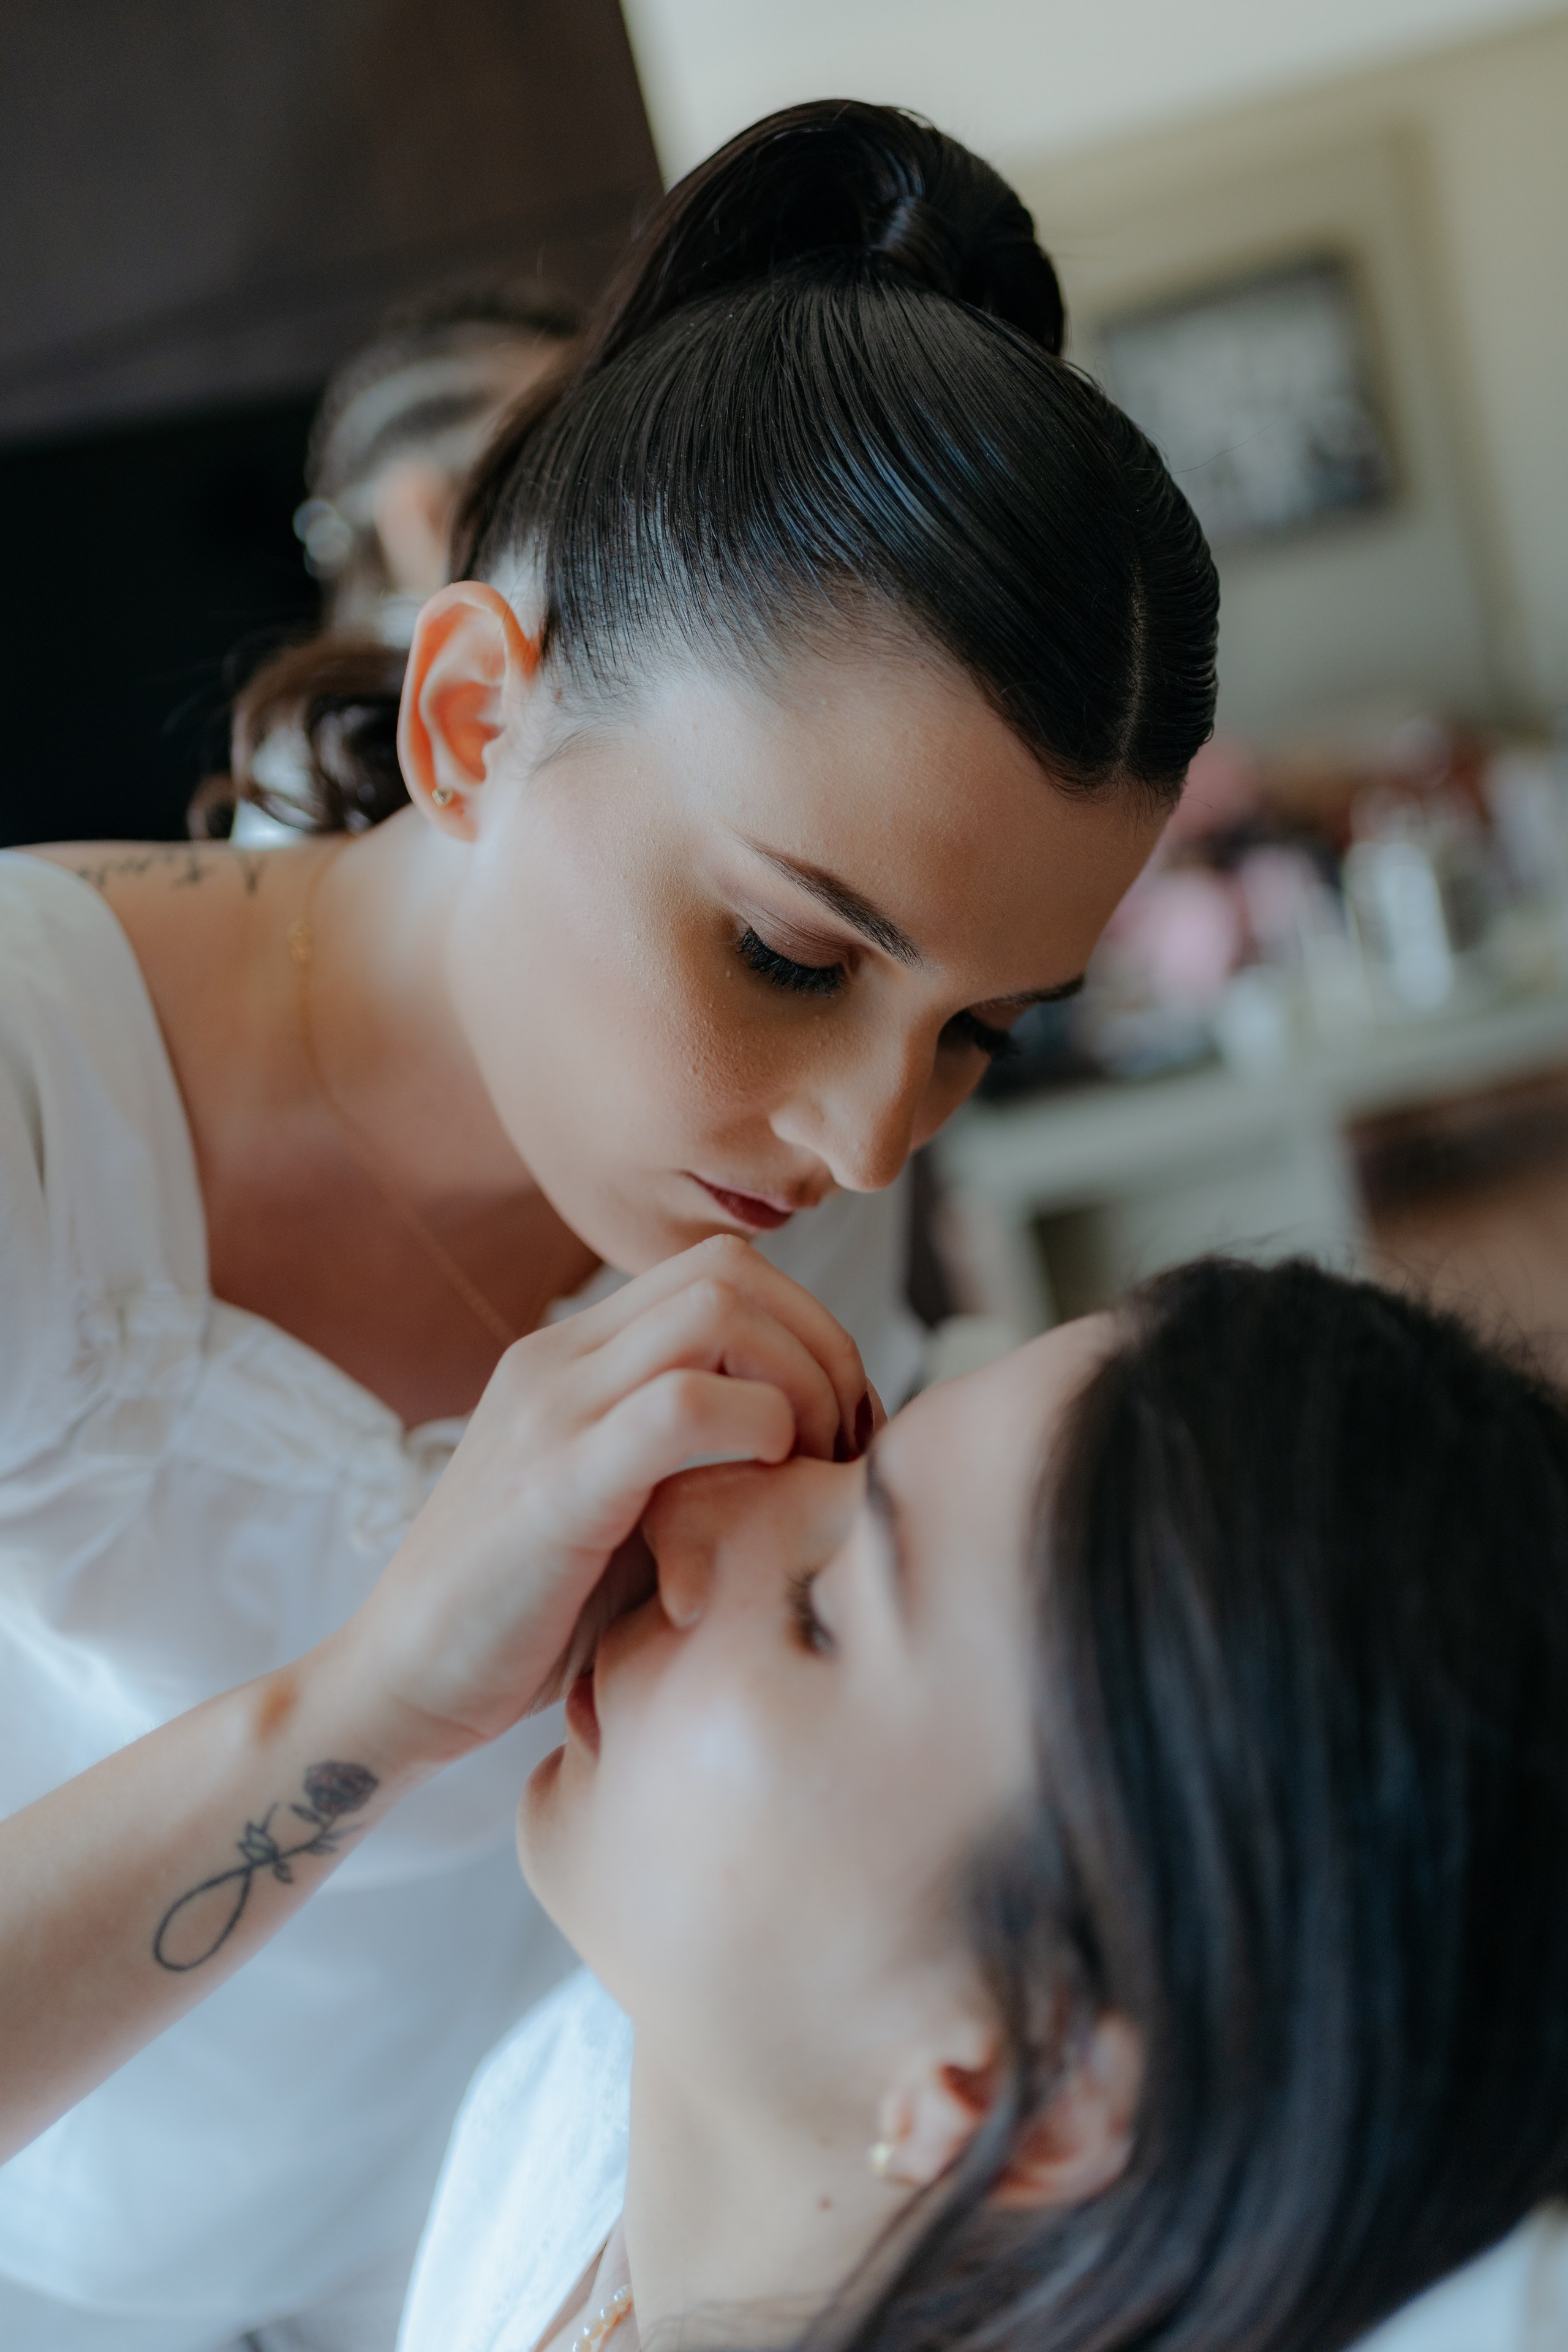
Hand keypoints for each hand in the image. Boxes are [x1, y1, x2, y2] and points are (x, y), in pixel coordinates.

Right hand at [340, 1237, 876, 1755]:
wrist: (398, 1686)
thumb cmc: (525, 1623)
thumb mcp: (624, 1514)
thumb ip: (694, 1460)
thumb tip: (824, 1451)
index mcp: (572, 1357)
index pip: (720, 1272)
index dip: (807, 1331)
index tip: (839, 1425)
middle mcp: (559, 1360)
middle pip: (732, 1271)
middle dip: (822, 1346)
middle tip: (844, 1444)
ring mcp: (553, 1411)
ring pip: (719, 1309)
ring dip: (800, 1379)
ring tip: (812, 1466)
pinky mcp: (556, 1481)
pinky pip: (683, 1403)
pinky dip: (757, 1426)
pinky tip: (767, 1482)